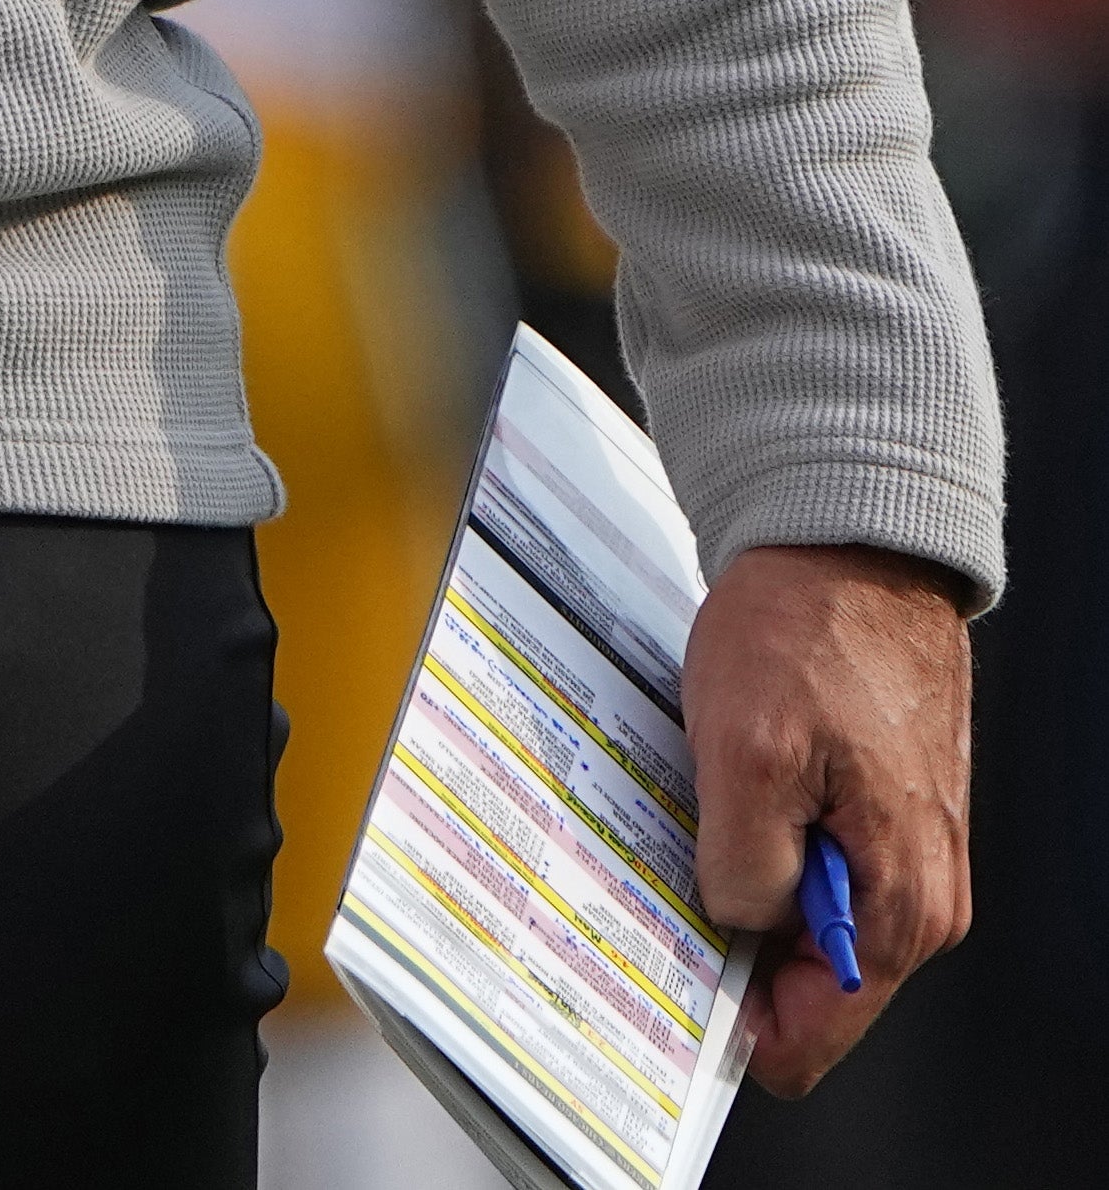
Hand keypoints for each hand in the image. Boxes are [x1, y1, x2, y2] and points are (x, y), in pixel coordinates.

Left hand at [685, 538, 972, 1092]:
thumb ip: (743, 867)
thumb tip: (737, 925)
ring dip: (741, 882)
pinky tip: (718, 793)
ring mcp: (901, 849)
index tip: (672, 995)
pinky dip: (757, 838)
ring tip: (687, 825)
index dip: (741, 1023)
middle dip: (734, 948)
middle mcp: (915, 893)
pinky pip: (809, 857)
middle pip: (809, 976)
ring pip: (800, 911)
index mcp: (898, 902)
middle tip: (660, 893)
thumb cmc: (808, 633)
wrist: (848, 546)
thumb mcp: (746, 752)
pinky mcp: (876, 806)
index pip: (819, 1029)